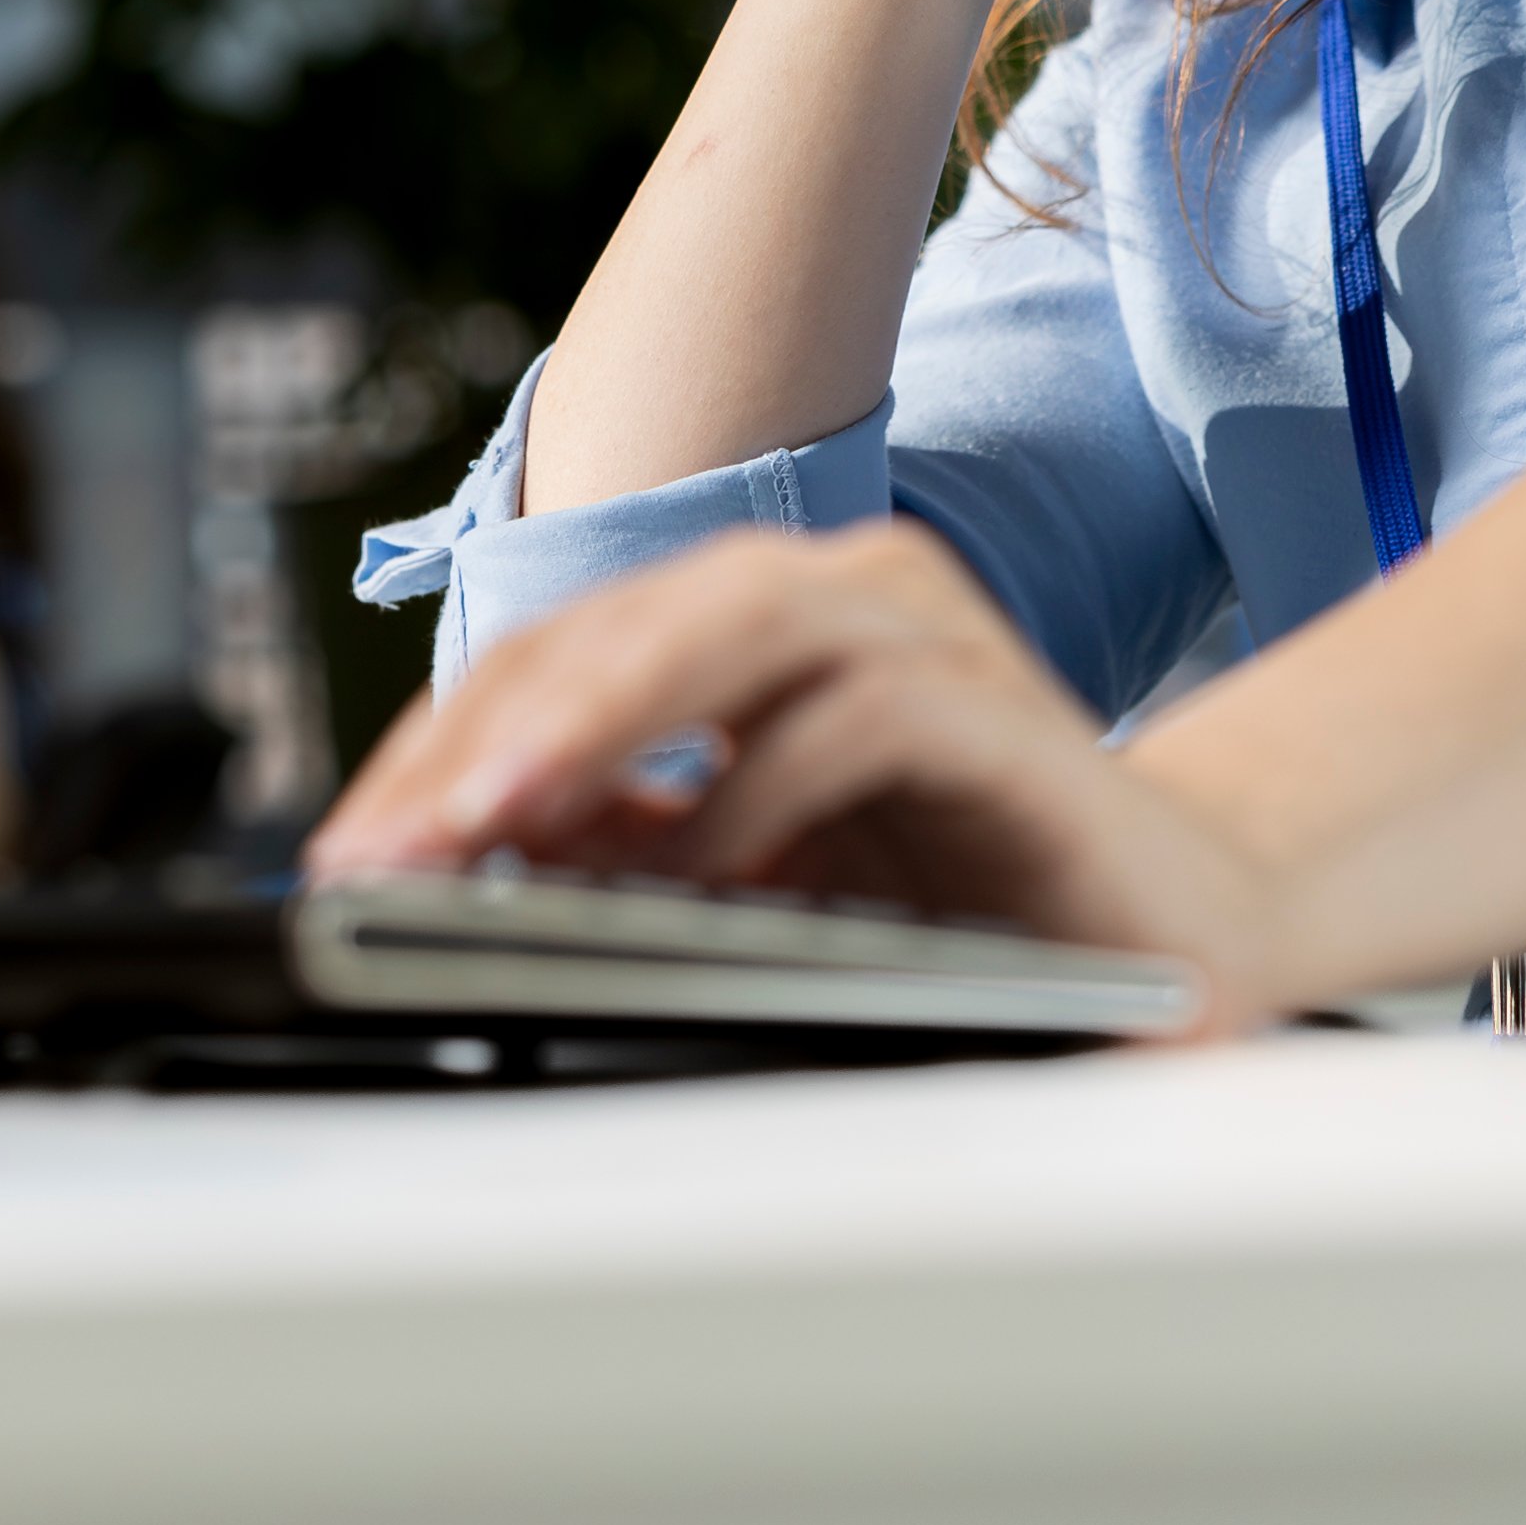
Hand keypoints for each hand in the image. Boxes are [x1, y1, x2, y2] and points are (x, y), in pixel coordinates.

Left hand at [304, 523, 1290, 1026]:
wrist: (1172, 929)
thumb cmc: (959, 893)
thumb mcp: (749, 876)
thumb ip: (626, 850)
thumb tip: (460, 864)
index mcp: (755, 622)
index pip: (560, 653)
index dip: (440, 746)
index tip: (353, 855)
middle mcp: (833, 595)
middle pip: (616, 622)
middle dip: (485, 739)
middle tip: (389, 849)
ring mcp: (923, 632)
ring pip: (726, 626)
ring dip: (598, 724)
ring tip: (499, 824)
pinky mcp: (999, 708)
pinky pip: (863, 714)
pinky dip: (771, 786)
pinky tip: (709, 867)